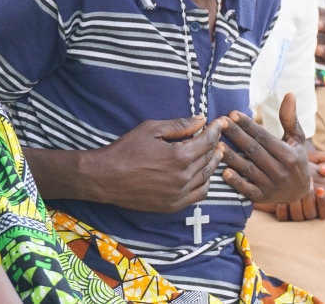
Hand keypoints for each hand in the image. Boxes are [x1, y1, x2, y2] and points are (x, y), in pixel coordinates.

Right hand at [91, 116, 225, 212]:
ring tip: (214, 153)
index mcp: (180, 156)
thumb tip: (201, 120)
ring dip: (212, 163)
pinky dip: (205, 183)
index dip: (215, 130)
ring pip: (206, 176)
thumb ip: (179, 125)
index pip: (208, 141)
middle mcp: (183, 176)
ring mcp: (179, 193)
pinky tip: (204, 175)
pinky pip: (199, 195)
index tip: (219, 123)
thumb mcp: (151, 129)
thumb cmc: (126, 150)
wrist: (105, 178)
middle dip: (214, 145)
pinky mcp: (173, 205)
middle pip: (208, 158)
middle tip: (217, 137)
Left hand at [220, 94, 310, 203]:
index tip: (232, 114)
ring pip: (248, 169)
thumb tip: (289, 94)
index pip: (264, 137)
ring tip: (217, 145)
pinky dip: (236, 182)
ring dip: (232, 157)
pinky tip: (224, 172)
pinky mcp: (262, 198)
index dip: (248, 125)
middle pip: (254, 150)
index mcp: (288, 154)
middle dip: (236, 135)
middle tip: (220, 123)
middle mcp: (280, 170)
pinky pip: (247, 189)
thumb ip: (290, 118)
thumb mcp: (296, 139)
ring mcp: (271, 185)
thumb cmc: (296, 159)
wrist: (301, 192)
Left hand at [255, 151, 324, 220]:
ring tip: (295, 196)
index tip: (321, 190)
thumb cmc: (298, 161)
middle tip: (312, 189)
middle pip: (323, 213)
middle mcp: (314, 205)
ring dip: (300, 206)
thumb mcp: (311, 157)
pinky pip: (285, 218)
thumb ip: (323, 157)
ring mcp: (300, 211)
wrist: (276, 164)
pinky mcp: (285, 215)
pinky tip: (280, 203)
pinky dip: (283, 211)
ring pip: (305, 216)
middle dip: (317, 201)